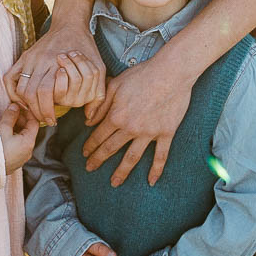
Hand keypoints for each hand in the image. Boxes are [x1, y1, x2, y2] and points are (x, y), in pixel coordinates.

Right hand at [0, 103, 39, 172]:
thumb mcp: (3, 128)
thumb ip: (10, 115)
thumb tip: (15, 106)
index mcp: (28, 142)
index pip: (34, 123)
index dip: (27, 112)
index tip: (19, 106)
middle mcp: (28, 151)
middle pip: (29, 131)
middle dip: (21, 120)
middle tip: (11, 112)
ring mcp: (21, 158)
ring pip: (22, 139)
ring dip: (16, 129)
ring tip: (6, 122)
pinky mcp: (14, 162)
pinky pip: (17, 146)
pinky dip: (13, 137)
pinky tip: (3, 134)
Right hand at [11, 11, 103, 125]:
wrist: (71, 24)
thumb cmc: (86, 48)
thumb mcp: (98, 69)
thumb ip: (97, 94)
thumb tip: (89, 117)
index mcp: (58, 63)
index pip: (47, 92)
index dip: (47, 110)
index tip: (53, 121)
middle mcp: (41, 61)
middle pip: (31, 93)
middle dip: (37, 111)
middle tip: (44, 120)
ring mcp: (30, 59)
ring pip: (20, 87)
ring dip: (26, 104)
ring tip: (35, 112)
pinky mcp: (24, 57)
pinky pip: (10, 77)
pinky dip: (13, 92)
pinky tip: (23, 100)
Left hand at [82, 41, 194, 186]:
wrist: (171, 72)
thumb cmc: (142, 75)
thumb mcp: (114, 85)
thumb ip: (100, 104)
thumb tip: (88, 121)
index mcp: (116, 116)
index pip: (99, 136)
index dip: (90, 146)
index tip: (85, 154)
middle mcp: (131, 128)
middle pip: (111, 149)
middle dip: (99, 160)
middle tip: (90, 169)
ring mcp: (149, 133)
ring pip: (132, 158)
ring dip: (122, 172)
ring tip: (115, 182)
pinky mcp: (166, 133)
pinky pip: (161, 156)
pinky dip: (156, 170)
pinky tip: (151, 181)